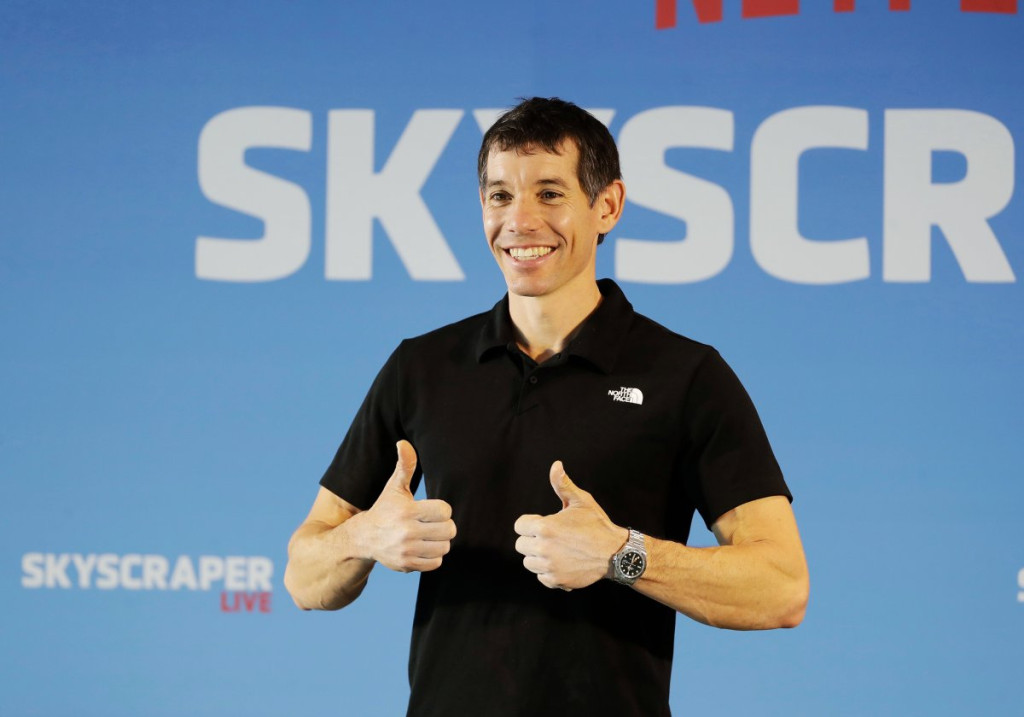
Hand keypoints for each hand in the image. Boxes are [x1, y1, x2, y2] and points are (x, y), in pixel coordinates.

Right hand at [357, 440, 455, 572]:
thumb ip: (404, 465)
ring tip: (429, 535)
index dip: (441, 509)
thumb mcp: (394, 487)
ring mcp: (407, 550)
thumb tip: (403, 442)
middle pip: (449, 530)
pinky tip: (424, 547)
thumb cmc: (385, 508)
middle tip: (433, 523)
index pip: (444, 511)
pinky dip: (434, 556)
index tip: (432, 509)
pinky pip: (436, 563)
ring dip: (440, 541)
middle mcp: (406, 532)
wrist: (364, 537)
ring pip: (444, 547)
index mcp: (406, 511)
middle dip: (444, 526)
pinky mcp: (407, 565)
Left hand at [513, 461, 627, 590]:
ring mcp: (549, 566)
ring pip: (529, 562)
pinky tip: (563, 563)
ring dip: (539, 557)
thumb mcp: (581, 501)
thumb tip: (556, 465)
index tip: (543, 523)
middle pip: (521, 545)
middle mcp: (543, 548)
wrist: (615, 553)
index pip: (519, 526)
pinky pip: (541, 576)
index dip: (530, 523)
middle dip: (533, 540)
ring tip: (557, 550)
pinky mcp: (556, 581)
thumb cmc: (596, 524)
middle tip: (552, 537)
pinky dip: (549, 571)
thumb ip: (562, 484)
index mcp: (545, 527)